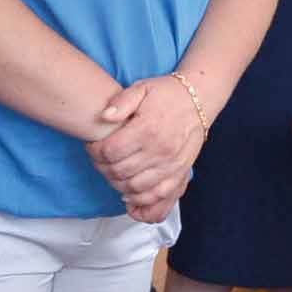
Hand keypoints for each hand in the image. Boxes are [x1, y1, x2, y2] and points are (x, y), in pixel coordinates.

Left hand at [88, 77, 203, 215]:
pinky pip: (157, 199)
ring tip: (112, 173)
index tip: (93, 147)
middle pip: (119, 172)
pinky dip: (140, 202)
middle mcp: (160, 151)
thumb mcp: (141, 88)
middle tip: (100, 160)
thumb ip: (121, 102)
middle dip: (102, 168)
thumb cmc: (167, 94)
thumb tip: (104, 117)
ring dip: (117, 184)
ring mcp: (171, 166)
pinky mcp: (179, 175)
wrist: (198, 100)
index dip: (94, 152)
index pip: (110, 151)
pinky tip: (129, 196)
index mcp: (147, 129)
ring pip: (134, 188)